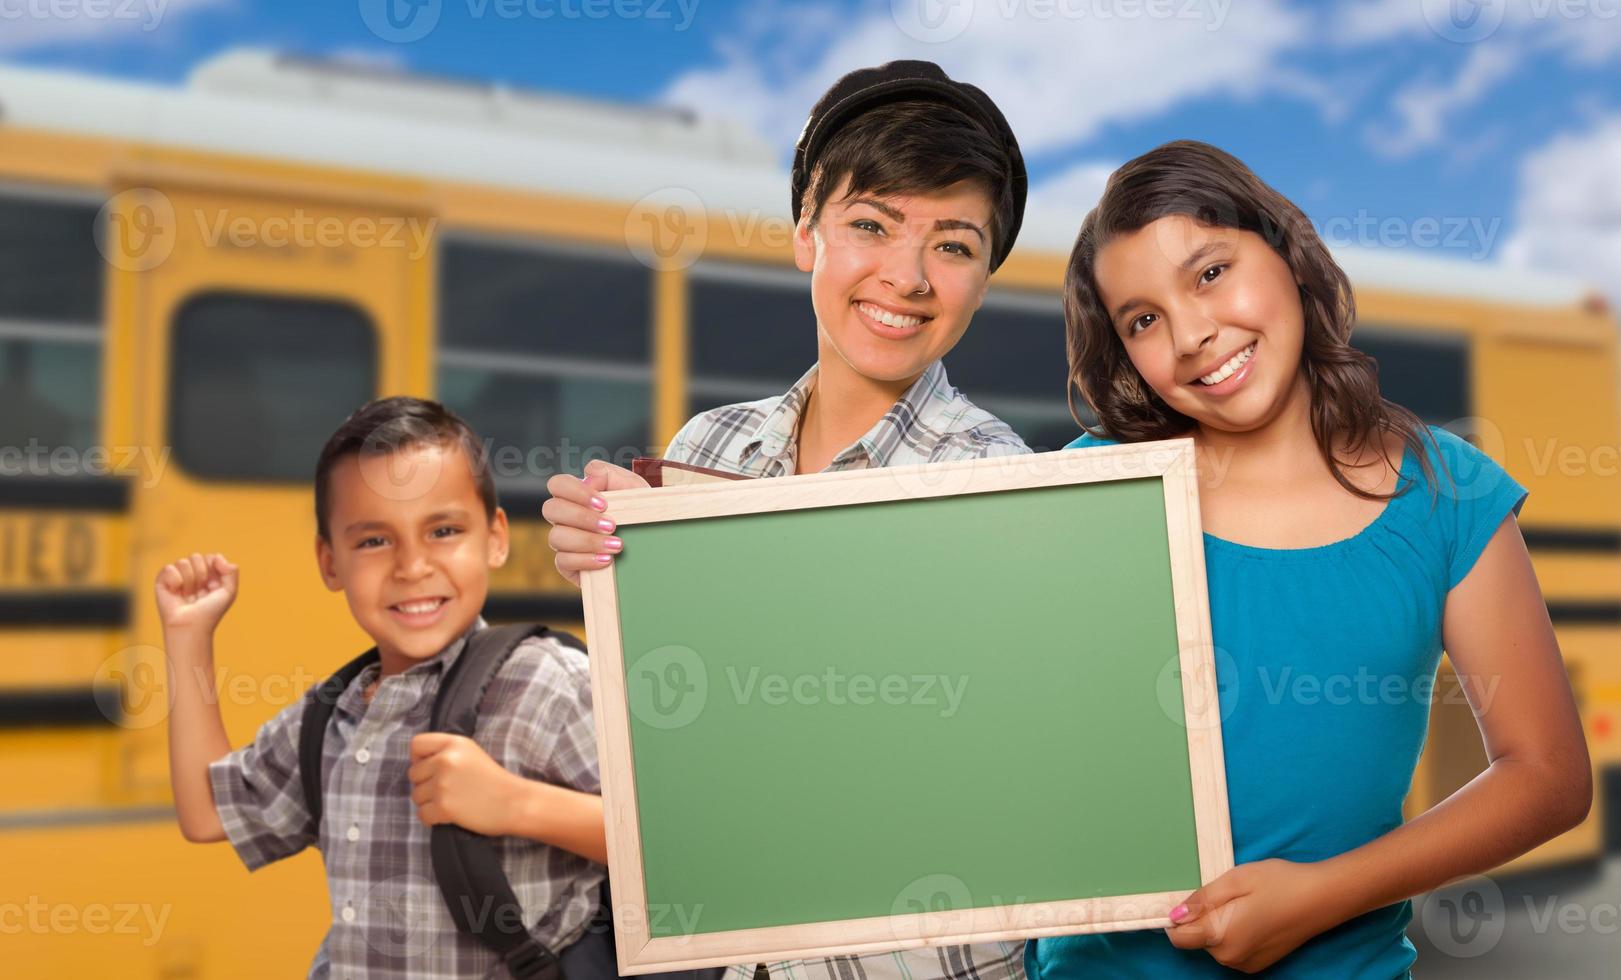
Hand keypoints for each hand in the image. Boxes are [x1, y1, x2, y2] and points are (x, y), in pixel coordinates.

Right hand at [154, 553, 238, 633]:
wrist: (191, 626)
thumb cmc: (210, 612)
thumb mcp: (229, 592)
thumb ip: (231, 572)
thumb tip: (217, 556)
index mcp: (208, 574)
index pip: (210, 557)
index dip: (213, 569)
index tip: (213, 586)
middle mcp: (192, 573)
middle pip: (196, 556)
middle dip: (200, 575)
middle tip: (200, 592)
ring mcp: (177, 576)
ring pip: (182, 562)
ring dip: (188, 581)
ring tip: (188, 595)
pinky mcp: (162, 581)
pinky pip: (169, 568)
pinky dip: (175, 581)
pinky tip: (176, 592)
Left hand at [407, 732, 523, 836]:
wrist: (515, 803)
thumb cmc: (494, 780)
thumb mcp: (471, 753)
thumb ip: (445, 752)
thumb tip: (417, 764)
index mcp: (454, 743)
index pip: (416, 744)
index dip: (419, 758)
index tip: (431, 768)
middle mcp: (445, 760)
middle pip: (413, 774)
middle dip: (425, 784)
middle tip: (448, 789)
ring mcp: (443, 784)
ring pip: (416, 796)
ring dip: (429, 802)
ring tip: (452, 802)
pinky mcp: (443, 807)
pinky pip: (422, 815)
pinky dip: (433, 818)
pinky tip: (450, 815)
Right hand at [541, 459, 649, 585]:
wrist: (651, 546)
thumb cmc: (639, 512)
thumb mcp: (632, 489)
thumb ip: (611, 475)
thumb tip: (588, 477)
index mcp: (576, 495)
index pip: (558, 484)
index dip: (575, 491)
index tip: (604, 504)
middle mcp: (564, 517)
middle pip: (550, 508)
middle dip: (582, 517)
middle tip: (612, 525)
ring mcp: (564, 541)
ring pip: (555, 536)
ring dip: (587, 540)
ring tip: (616, 545)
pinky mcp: (567, 564)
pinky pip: (562, 561)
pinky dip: (586, 560)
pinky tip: (606, 560)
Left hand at [1164, 859, 1337, 972]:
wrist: (1323, 898)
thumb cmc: (1280, 883)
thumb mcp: (1235, 880)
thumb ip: (1202, 900)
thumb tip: (1174, 915)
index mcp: (1222, 936)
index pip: (1178, 938)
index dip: (1176, 918)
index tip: (1190, 900)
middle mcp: (1231, 957)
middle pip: (1197, 939)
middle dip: (1203, 917)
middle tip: (1229, 895)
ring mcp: (1245, 964)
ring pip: (1214, 944)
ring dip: (1219, 925)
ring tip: (1245, 904)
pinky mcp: (1257, 963)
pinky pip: (1231, 949)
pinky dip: (1233, 933)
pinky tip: (1254, 915)